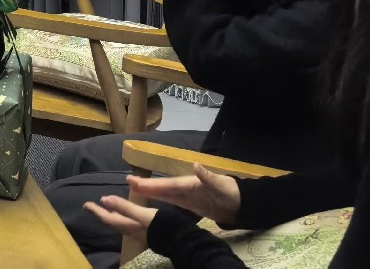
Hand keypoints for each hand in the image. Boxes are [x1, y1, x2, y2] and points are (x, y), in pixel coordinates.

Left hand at [82, 194, 155, 256]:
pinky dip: (124, 217)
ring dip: (113, 215)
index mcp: (127, 225)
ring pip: (121, 223)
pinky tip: (128, 215)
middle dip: (103, 213)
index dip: (96, 211)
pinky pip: (129, 224)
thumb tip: (104, 199)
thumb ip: (124, 207)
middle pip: (112, 221)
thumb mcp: (142, 214)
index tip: (85, 205)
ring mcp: (139, 232)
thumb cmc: (160, 226)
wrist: (180, 241)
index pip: (107, 218)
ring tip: (108, 209)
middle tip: (94, 206)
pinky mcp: (146, 232)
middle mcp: (131, 230)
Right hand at [124, 165, 241, 226]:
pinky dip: (163, 200)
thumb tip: (195, 164)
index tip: (134, 181)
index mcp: (190, 183)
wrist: (242, 204)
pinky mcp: (193, 206)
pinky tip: (155, 199)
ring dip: (152, 192)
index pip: (167, 185)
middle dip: (146, 185)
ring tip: (135, 188)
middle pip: (163, 188)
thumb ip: (207, 176)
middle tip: (128, 181)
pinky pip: (174, 202)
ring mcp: (189, 197)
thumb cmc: (231, 192)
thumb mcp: (220, 184)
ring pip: (166, 194)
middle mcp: (186, 188)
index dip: (151, 184)